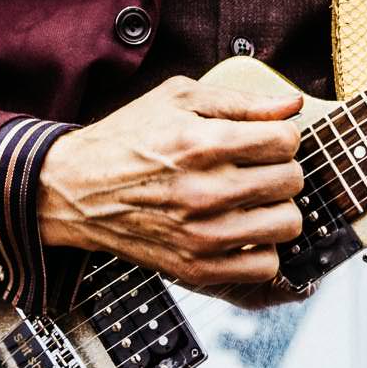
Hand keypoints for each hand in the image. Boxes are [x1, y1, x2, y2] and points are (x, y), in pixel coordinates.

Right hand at [37, 75, 304, 285]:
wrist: (75, 189)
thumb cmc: (129, 138)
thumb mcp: (179, 98)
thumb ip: (242, 99)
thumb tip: (292, 105)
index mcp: (203, 143)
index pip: (286, 141)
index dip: (281, 136)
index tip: (263, 141)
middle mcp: (205, 191)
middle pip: (292, 181)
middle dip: (281, 169)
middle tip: (257, 169)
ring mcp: (201, 235)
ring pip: (287, 224)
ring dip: (277, 209)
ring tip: (254, 200)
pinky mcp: (195, 268)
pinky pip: (264, 266)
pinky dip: (262, 249)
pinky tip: (244, 231)